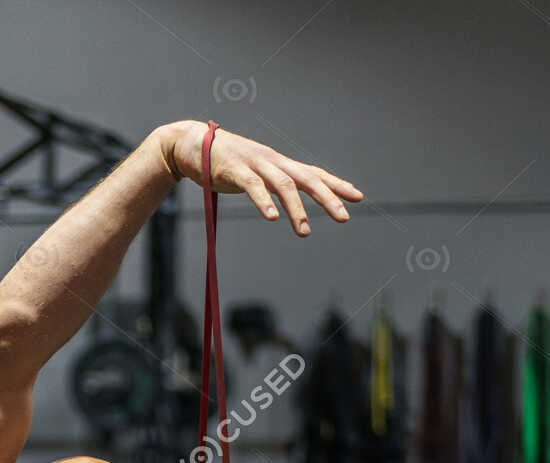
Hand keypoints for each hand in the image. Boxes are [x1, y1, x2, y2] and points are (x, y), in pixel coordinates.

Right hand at [160, 122, 361, 236]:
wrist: (191, 144)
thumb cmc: (223, 162)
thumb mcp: (253, 172)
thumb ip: (269, 183)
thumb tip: (283, 201)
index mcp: (279, 164)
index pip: (314, 173)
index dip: (336, 184)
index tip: (358, 197)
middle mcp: (273, 162)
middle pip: (307, 179)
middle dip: (328, 198)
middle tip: (344, 218)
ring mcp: (255, 164)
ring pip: (283, 185)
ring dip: (296, 210)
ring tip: (304, 232)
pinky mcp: (235, 170)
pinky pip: (253, 187)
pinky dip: (264, 202)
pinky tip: (272, 218)